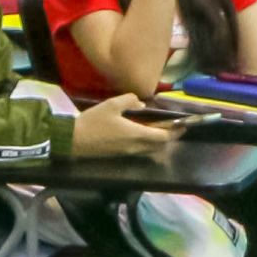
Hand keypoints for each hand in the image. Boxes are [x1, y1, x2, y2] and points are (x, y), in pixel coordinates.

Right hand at [71, 94, 185, 156]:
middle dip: (170, 137)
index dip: (175, 132)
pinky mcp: (120, 155)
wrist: (73, 141)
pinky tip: (143, 134)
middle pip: (159, 146)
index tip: (183, 125)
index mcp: (136, 135)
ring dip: (159, 141)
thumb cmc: (93, 122)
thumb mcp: (111, 105)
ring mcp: (128, 153)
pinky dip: (147, 143)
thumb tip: (142, 105)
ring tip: (161, 129)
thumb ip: (130, 101)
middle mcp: (135, 147)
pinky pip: (140, 150)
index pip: (163, 137)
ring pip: (150, 149)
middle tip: (175, 127)